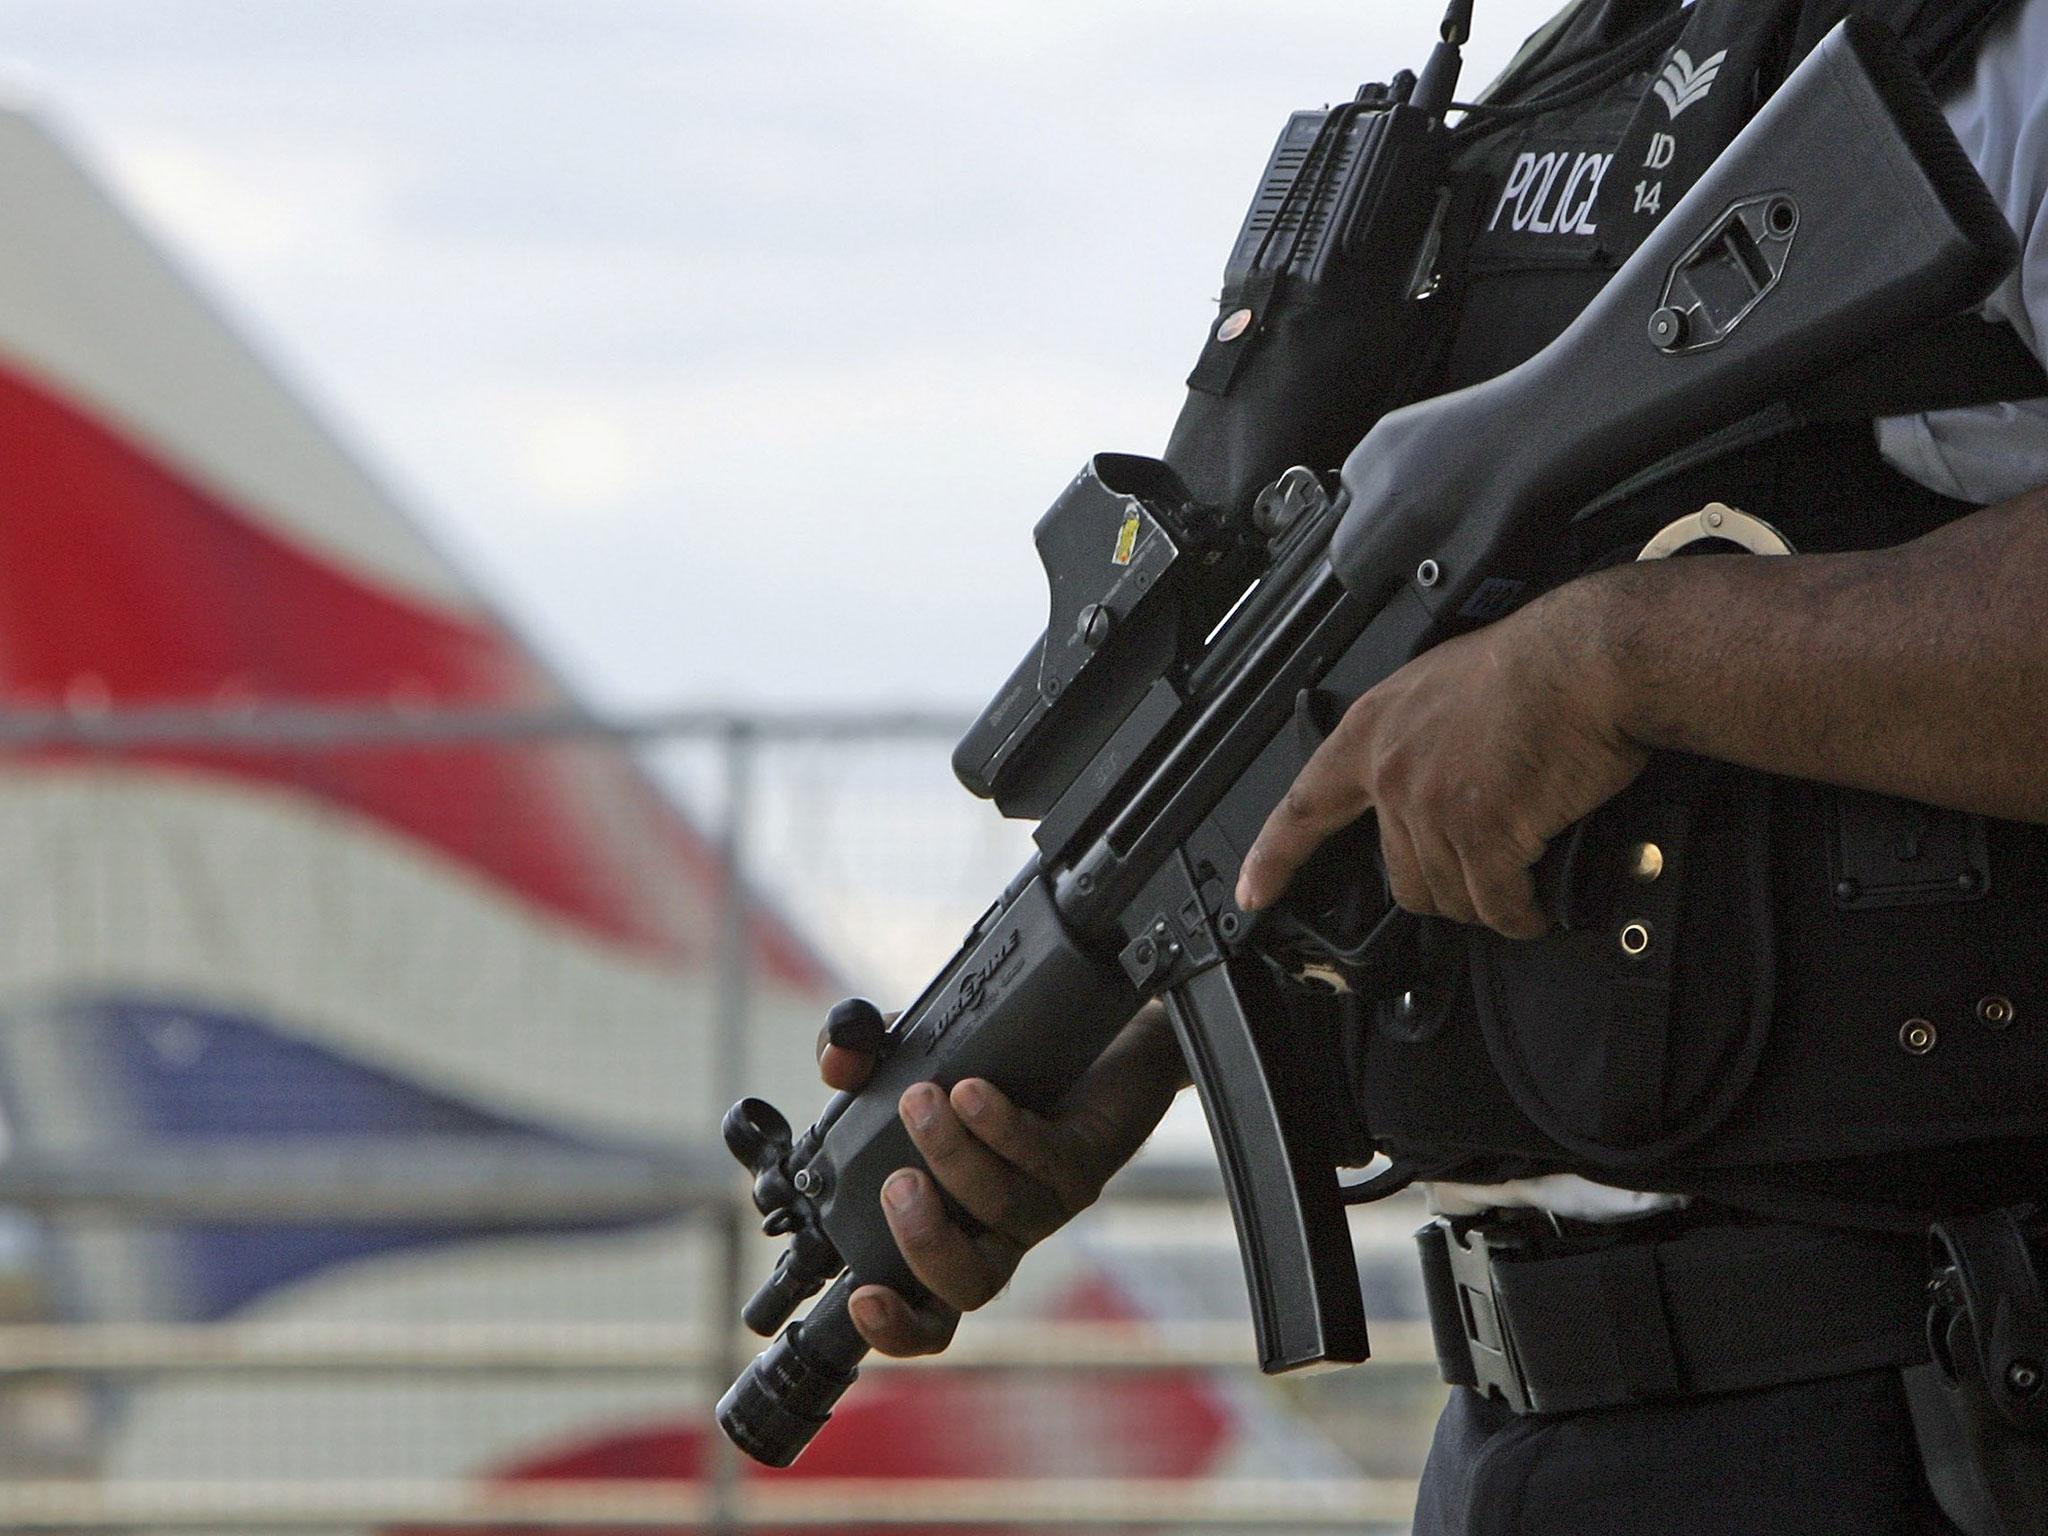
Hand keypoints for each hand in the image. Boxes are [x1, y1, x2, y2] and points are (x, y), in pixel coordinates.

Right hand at [815, 1002, 1185, 1356]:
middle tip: (897, 1185)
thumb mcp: (909, 1056)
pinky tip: (974, 1092)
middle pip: (971, 1285)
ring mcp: (1048, 1199)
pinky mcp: (1087, 1159)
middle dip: (923, 1243)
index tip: (862, 1299)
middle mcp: (1003, 1228)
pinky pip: (1044, 1158)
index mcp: (954, 1228)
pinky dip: (1001, 1128)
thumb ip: (858, 1056)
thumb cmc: (996, 1065)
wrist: (1102, 1038)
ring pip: (1002, 1209)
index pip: (930, 1311)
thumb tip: (836, 1062)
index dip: (896, 1327)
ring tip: (920, 1100)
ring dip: (952, 1156)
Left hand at [1236, 575, 1646, 938]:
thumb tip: (1427, 780)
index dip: (1274, 856)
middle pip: (1400, 876)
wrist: (1587, 660)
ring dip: (1488, 901)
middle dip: (1445, 886)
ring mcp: (1431, 806)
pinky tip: (1535, 908)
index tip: (1252, 892)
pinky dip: (1520, 915)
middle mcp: (1391, 773)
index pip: (1305, 805)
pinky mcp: (1482, 832)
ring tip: (1520, 880)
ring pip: (1450, 896)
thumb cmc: (1536, 662)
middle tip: (1485, 871)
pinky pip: (1496, 904)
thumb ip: (1416, 738)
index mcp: (1373, 731)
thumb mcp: (1441, 684)